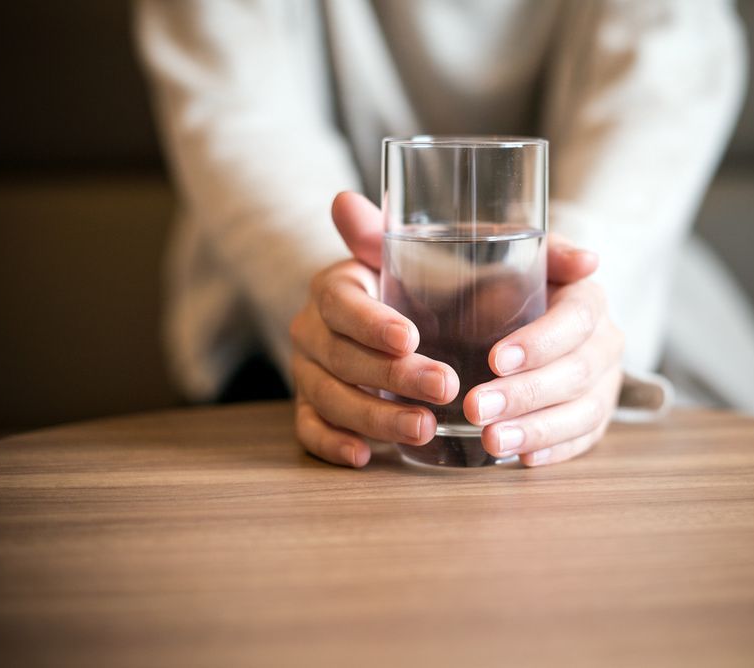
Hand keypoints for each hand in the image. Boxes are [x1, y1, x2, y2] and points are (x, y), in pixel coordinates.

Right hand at [290, 193, 459, 466]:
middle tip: (446, 387)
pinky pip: (309, 431)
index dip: (372, 322)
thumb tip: (376, 209)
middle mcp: (311, 330)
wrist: (383, 324)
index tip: (411, 336)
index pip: (342, 302)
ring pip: (331, 398)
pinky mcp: (310, 409)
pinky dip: (332, 445)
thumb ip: (398, 238)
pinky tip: (365, 456)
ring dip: (376, 417)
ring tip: (425, 427)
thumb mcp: (409, 260)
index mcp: (333, 287)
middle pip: (343, 357)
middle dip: (394, 376)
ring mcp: (307, 373)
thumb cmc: (407, 289)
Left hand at [461, 238, 624, 466]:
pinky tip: (521, 458)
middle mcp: (606, 343)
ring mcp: (605, 384)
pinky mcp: (595, 416)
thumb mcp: (522, 254)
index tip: (495, 359)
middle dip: (526, 394)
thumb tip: (588, 260)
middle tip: (476, 407)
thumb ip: (550, 251)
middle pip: (578, 373)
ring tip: (491, 441)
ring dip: (536, 431)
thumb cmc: (513, 280)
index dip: (540, 342)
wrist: (522, 310)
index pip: (576, 320)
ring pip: (584, 413)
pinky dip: (555, 451)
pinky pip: (584, 440)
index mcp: (588, 300)